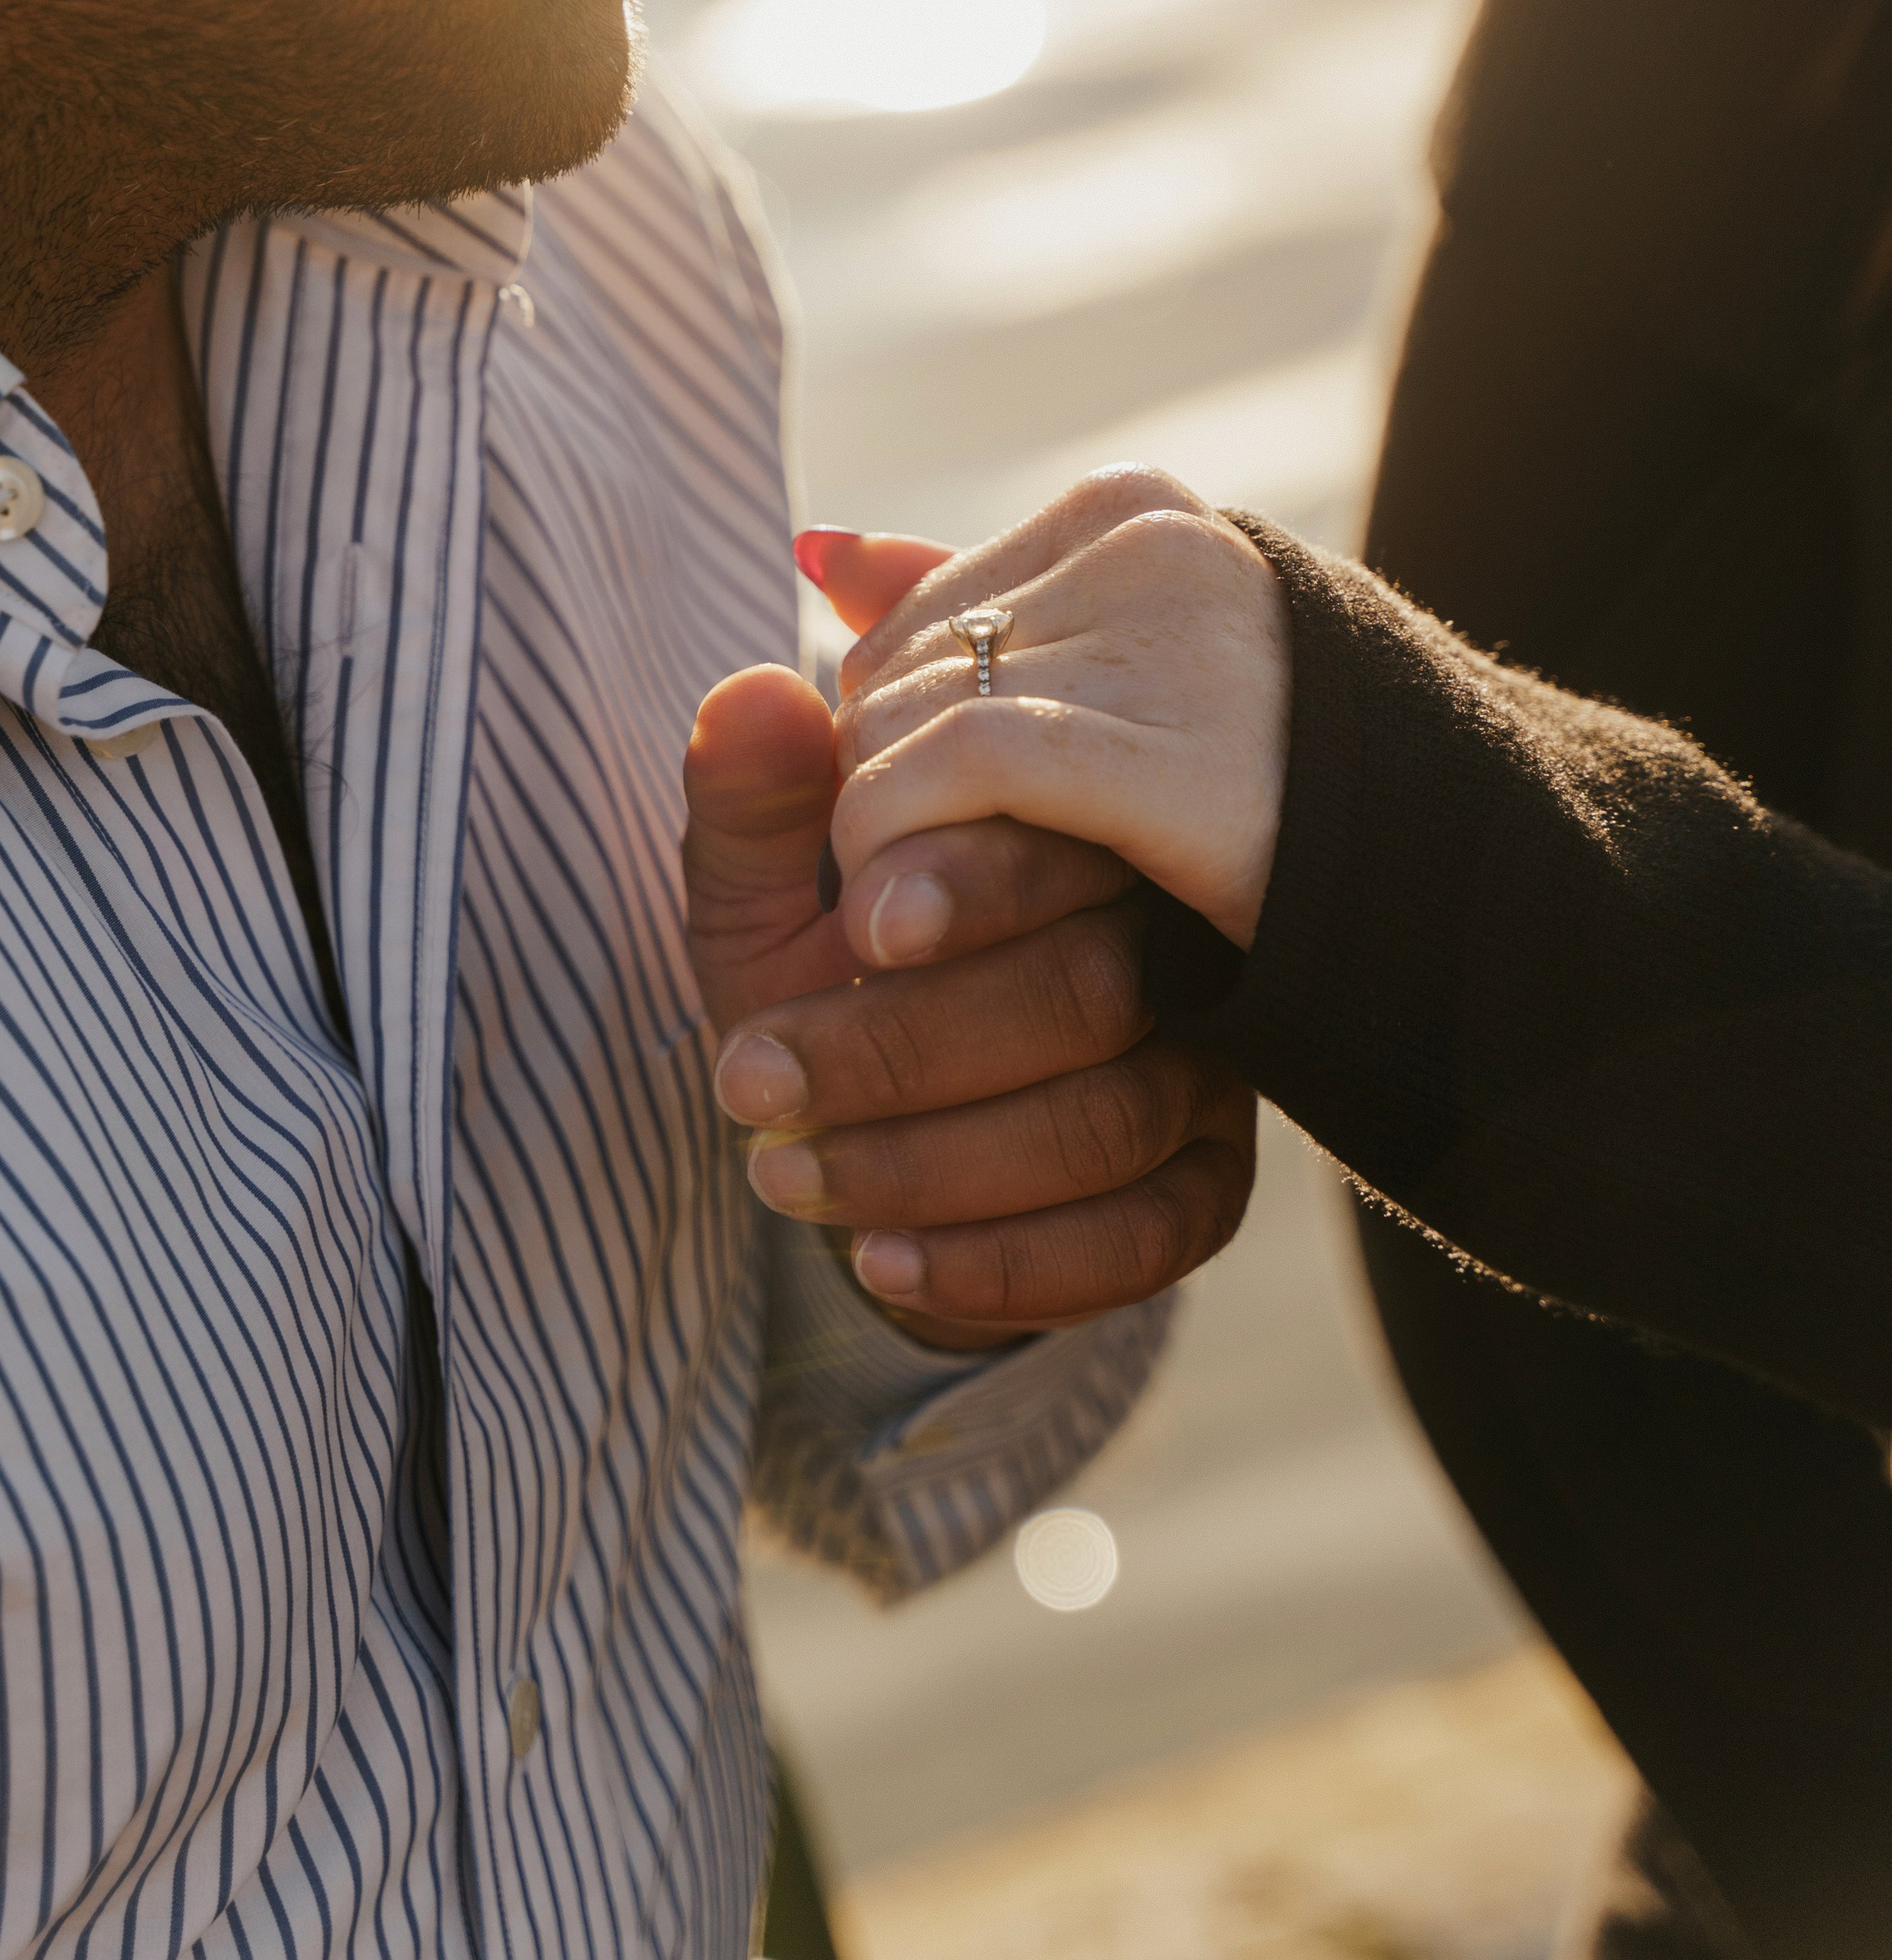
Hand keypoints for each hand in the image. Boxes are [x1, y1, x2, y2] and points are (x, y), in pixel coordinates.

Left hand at [684, 525, 1256, 1344]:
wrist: (881, 1114)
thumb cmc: (832, 969)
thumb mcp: (768, 888)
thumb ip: (757, 802)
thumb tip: (753, 694)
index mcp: (1079, 827)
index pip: (1063, 840)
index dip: (963, 884)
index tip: (846, 930)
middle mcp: (1170, 935)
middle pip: (1085, 993)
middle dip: (901, 1049)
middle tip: (749, 1082)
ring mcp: (1208, 1066)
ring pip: (1107, 1122)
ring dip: (929, 1164)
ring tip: (782, 1176)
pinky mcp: (1210, 1183)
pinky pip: (1147, 1239)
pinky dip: (1007, 1265)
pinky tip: (882, 1263)